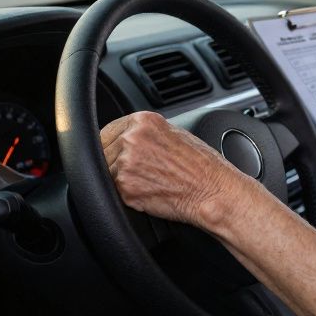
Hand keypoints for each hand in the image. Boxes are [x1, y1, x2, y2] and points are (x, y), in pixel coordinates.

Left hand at [99, 111, 250, 229]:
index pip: (107, 130)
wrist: (213, 191)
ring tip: (147, 183)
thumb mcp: (176, 134)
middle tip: (137, 173)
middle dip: (113, 162)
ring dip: (118, 179)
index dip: (110, 144)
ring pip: (105, 173)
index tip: (113, 154)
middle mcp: (131, 138)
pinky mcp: (125, 188)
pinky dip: (127, 194)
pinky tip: (148, 192)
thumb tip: (126, 137)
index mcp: (143, 121)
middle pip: (101, 151)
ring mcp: (125, 164)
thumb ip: (147, 133)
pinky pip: (113, 192)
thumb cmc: (202, 166)